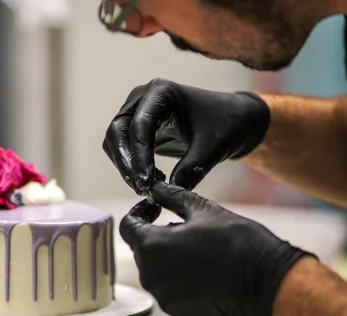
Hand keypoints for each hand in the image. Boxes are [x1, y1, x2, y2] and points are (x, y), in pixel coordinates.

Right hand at [102, 78, 269, 193]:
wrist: (232, 120)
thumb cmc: (225, 126)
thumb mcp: (212, 148)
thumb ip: (192, 169)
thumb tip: (169, 193)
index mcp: (162, 92)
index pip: (139, 125)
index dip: (139, 156)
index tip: (146, 183)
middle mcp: (143, 97)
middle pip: (118, 130)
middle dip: (126, 162)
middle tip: (141, 189)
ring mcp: (136, 110)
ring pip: (114, 140)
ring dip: (124, 166)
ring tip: (147, 187)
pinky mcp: (136, 125)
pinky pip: (122, 147)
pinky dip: (129, 165)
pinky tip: (151, 179)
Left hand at [120, 182, 312, 315]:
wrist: (269, 282)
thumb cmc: (237, 242)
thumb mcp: (203, 210)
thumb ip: (173, 197)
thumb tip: (158, 189)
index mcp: (151, 247)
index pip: (128, 226)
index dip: (139, 212)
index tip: (154, 207)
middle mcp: (151, 277)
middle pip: (142, 251)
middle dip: (157, 235)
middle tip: (184, 227)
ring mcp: (166, 299)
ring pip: (157, 273)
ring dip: (170, 259)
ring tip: (199, 250)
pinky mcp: (182, 315)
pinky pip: (173, 293)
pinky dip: (182, 281)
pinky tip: (206, 272)